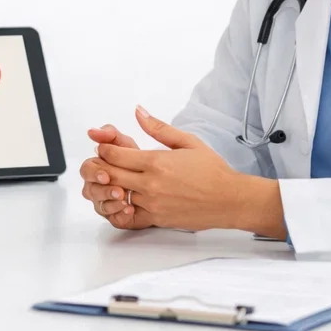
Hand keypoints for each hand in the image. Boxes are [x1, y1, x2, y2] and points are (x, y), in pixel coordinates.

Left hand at [92, 107, 255, 231]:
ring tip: (114, 180)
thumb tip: (138, 111)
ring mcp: (152, 204)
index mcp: (156, 162)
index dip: (105, 149)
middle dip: (102, 167)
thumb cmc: (211, 170)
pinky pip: (130, 215)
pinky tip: (127, 199)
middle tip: (102, 163)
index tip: (105, 147)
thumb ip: (159, 128)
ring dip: (111, 187)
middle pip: (110, 175)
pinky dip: (123, 207)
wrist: (229, 199)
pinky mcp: (157, 219)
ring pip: (117, 195)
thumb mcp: (187, 141)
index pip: (115, 155)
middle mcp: (151, 184)